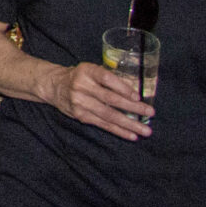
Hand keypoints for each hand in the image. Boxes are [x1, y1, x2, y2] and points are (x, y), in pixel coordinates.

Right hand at [39, 59, 154, 140]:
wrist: (55, 86)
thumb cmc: (81, 77)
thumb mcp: (93, 71)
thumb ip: (112, 78)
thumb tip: (136, 88)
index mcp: (86, 71)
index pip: (106, 78)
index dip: (122, 88)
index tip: (138, 96)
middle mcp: (81, 86)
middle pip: (110, 99)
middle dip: (133, 107)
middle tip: (150, 112)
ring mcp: (80, 102)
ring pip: (108, 115)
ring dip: (129, 124)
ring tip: (145, 130)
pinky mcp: (81, 116)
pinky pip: (103, 124)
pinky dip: (119, 131)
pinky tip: (131, 135)